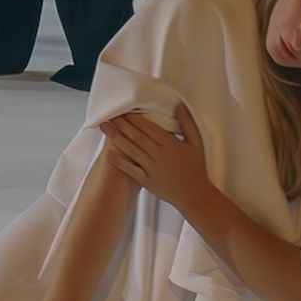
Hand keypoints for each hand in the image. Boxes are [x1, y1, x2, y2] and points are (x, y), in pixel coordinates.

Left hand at [96, 102, 212, 222]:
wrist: (195, 194)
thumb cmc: (196, 168)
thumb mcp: (196, 143)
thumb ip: (187, 123)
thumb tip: (180, 105)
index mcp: (171, 144)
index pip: (149, 128)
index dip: (135, 118)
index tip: (125, 111)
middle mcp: (159, 155)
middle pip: (136, 136)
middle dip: (121, 124)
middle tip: (110, 115)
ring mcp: (152, 169)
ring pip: (131, 150)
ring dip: (116, 138)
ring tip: (105, 127)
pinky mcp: (147, 181)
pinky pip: (130, 169)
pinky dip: (119, 162)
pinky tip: (108, 153)